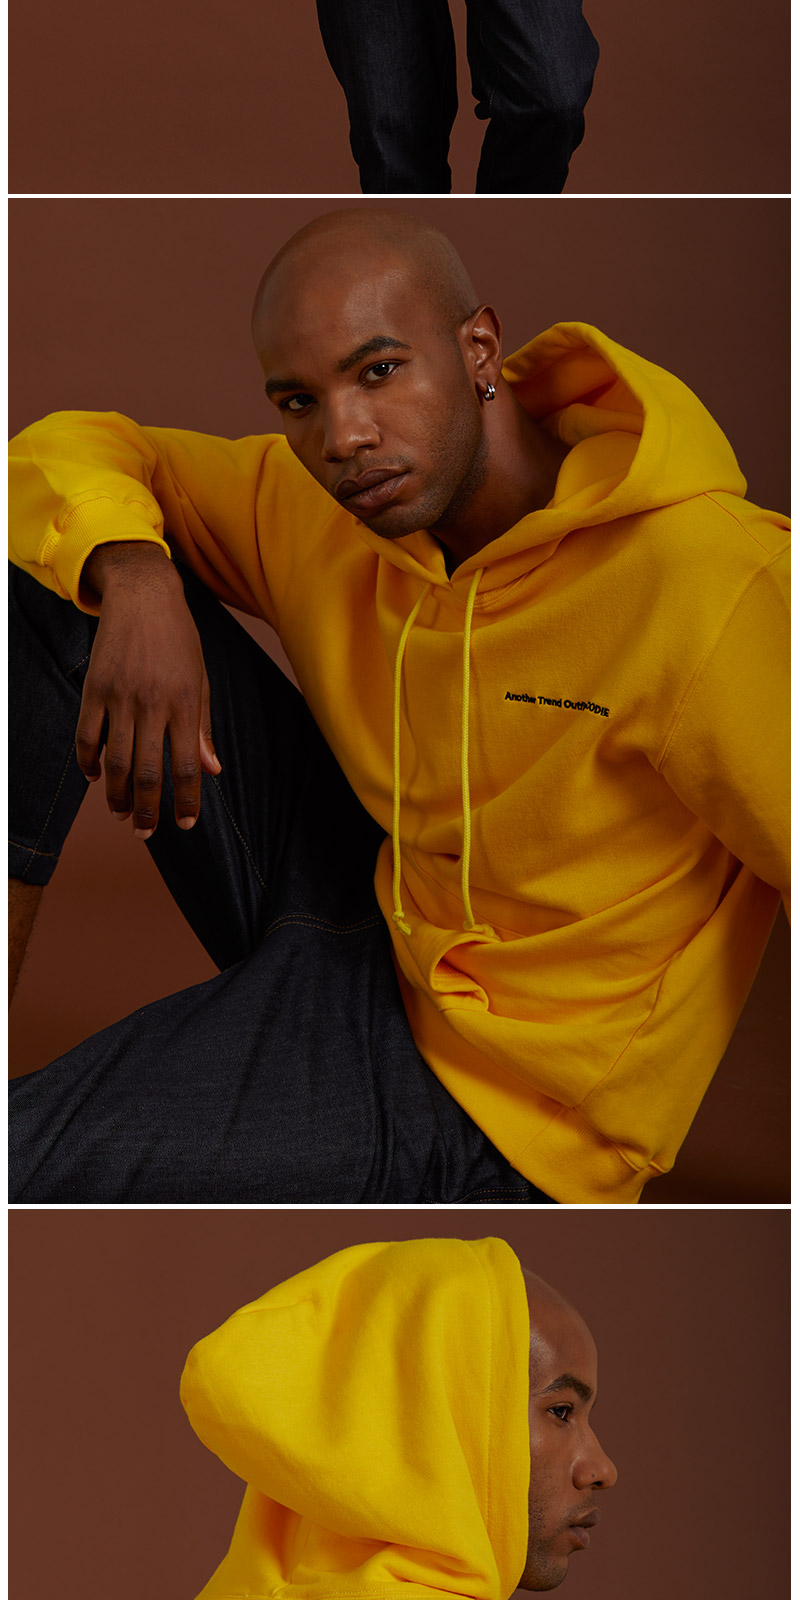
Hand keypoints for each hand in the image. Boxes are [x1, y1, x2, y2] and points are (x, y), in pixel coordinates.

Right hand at [76, 542, 220, 836]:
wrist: (143, 595)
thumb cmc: (179, 640)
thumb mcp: (201, 680)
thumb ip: (203, 728)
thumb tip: (212, 771)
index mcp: (185, 704)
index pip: (185, 766)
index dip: (185, 801)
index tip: (184, 824)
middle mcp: (153, 704)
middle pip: (146, 772)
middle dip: (146, 809)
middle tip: (145, 832)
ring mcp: (120, 697)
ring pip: (114, 761)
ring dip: (116, 795)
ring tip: (121, 813)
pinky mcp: (94, 688)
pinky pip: (86, 736)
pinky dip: (88, 761)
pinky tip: (95, 776)